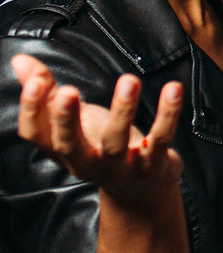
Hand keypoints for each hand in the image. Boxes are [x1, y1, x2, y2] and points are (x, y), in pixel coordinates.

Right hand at [12, 54, 183, 215]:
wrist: (140, 192)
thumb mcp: (72, 121)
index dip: (32, 110)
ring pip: (116, 142)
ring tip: (129, 80)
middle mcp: (86, 161)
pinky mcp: (153, 165)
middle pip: (69, 144)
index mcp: (61, 149)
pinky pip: (160, 139)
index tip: (37, 81)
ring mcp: (120, 166)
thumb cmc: (99, 147)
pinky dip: (168, 115)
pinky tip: (173, 90)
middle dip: (66, 118)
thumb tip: (19, 61)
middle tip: (67, 91)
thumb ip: (47, 91)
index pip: (36, 134)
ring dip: (123, 110)